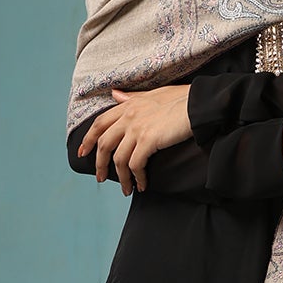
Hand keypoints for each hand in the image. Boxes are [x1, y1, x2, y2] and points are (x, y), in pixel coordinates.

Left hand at [77, 84, 192, 193]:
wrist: (199, 104)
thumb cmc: (183, 99)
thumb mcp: (154, 94)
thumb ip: (133, 97)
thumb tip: (115, 95)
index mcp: (129, 105)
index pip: (99, 123)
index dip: (88, 139)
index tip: (82, 152)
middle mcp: (129, 116)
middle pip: (104, 143)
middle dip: (99, 164)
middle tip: (100, 178)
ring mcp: (137, 128)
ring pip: (118, 159)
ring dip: (121, 178)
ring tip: (126, 189)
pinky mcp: (148, 141)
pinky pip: (135, 165)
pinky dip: (137, 178)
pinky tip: (142, 185)